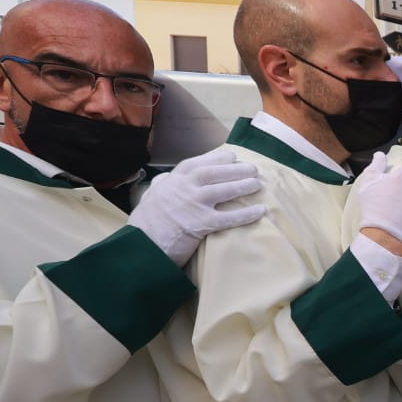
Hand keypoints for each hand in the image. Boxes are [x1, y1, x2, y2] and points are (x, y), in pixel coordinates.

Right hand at [128, 149, 265, 264]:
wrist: (140, 245)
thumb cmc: (145, 222)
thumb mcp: (150, 196)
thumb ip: (161, 185)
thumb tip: (166, 177)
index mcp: (172, 180)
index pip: (198, 163)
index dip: (217, 158)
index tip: (232, 156)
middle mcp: (184, 188)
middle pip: (214, 173)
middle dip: (235, 169)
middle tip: (253, 169)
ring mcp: (193, 204)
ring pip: (223, 190)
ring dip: (243, 186)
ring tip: (258, 184)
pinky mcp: (201, 224)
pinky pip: (229, 217)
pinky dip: (246, 214)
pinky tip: (260, 210)